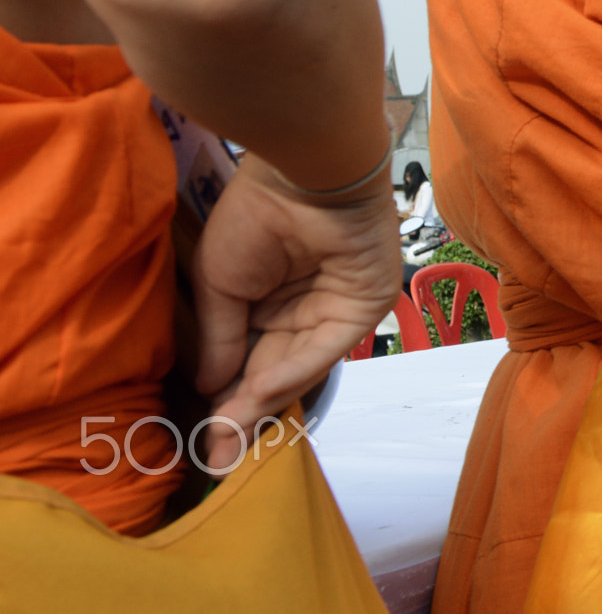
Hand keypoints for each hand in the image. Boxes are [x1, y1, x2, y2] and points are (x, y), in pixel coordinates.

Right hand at [190, 155, 400, 467]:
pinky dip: (292, 370)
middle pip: (275, 374)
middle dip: (246, 416)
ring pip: (299, 367)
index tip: (205, 440)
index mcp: (271, 302)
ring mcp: (337, 310)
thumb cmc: (256, 218)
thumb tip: (211, 389)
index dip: (228, 401)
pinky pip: (326, 346)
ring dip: (263, 401)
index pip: (250, 363)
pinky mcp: (365, 305)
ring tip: (228, 434)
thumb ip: (221, 339)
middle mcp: (306, 311)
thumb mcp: (220, 284)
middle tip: (217, 457)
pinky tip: (256, 391)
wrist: (300, 175)